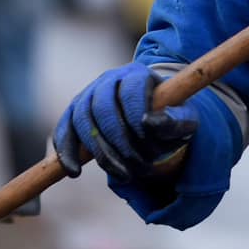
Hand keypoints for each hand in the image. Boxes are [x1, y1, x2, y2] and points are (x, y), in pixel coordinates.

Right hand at [53, 63, 195, 182]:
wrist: (152, 116)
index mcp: (136, 75)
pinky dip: (66, 151)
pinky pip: (64, 130)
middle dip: (119, 142)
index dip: (137, 119)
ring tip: (123, 174)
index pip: (130, 92)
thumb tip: (151, 123)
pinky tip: (74, 171)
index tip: (150, 145)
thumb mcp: (184, 119)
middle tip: (138, 166)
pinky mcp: (74, 112)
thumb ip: (176, 121)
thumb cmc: (169, 116)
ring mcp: (88, 94)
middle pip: (102, 107)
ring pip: (82, 119)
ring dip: (100, 152)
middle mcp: (108, 80)